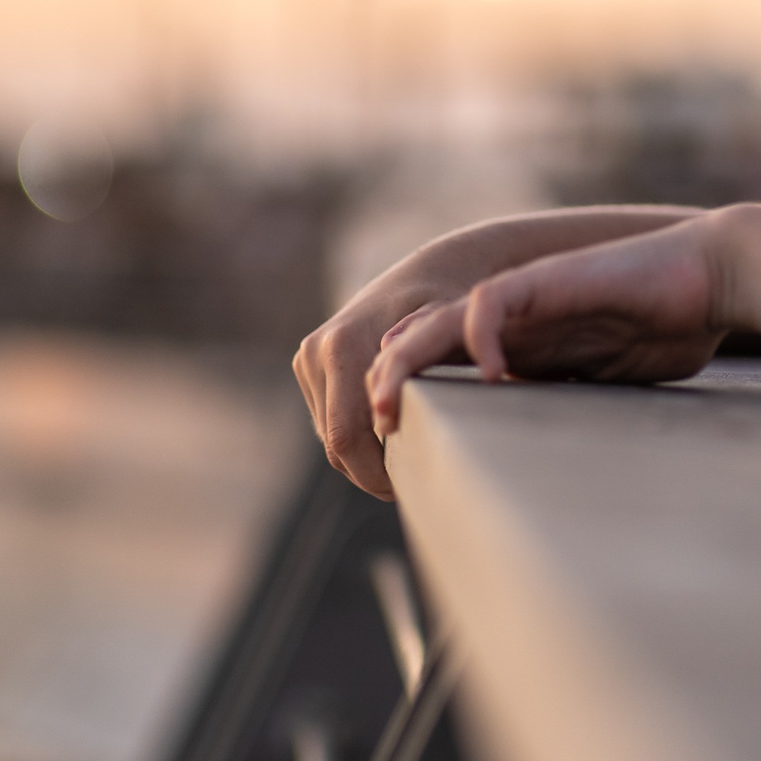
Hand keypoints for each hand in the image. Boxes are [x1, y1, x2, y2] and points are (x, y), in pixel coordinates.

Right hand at [293, 253, 468, 498]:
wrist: (433, 272)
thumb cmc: (452, 307)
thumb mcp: (450, 337)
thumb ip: (422, 369)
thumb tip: (385, 419)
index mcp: (343, 346)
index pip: (347, 438)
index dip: (376, 475)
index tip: (412, 488)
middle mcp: (316, 351)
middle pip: (335, 443)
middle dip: (370, 472)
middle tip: (412, 487)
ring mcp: (308, 356)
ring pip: (330, 435)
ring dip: (363, 457)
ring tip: (407, 466)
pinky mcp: (308, 363)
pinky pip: (329, 418)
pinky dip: (357, 436)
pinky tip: (392, 441)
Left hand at [366, 215, 742, 438]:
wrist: (712, 275)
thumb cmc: (670, 331)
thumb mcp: (602, 387)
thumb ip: (558, 409)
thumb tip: (533, 472)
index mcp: (516, 348)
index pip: (434, 372)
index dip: (407, 408)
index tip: (395, 462)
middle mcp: (508, 321)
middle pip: (416, 347)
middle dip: (385, 394)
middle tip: (375, 446)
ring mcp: (524, 298)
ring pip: (434, 324)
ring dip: (404, 368)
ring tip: (389, 412)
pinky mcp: (547, 280)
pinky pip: (491, 304)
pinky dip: (479, 337)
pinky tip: (491, 375)